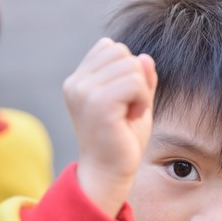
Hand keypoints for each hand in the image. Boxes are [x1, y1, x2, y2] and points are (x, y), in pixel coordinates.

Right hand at [63, 38, 157, 216]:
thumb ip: (139, 78)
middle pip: (120, 52)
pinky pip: (134, 81)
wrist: (109, 173)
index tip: (123, 99)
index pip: (109, 47)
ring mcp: (84, 92)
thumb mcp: (134, 102)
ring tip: (130, 114)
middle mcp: (76, 83)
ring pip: (130, 65)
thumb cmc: (121, 141)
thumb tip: (145, 57)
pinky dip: (143, 99)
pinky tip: (133, 116)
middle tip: (130, 108)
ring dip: (141, 91)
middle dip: (135, 78)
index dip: (126, 69)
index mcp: (78, 80)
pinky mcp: (98, 103)